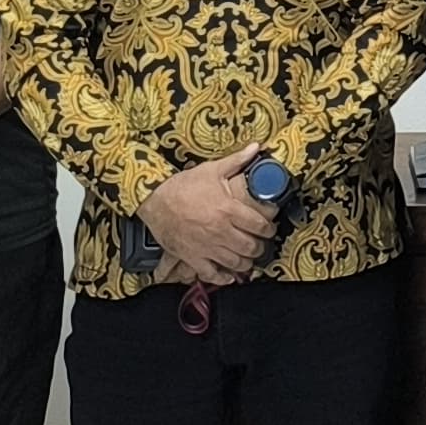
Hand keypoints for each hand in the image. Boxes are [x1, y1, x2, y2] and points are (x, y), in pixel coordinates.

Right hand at [138, 147, 276, 286]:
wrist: (155, 200)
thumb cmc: (184, 185)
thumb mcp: (212, 170)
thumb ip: (237, 161)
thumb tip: (258, 147)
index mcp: (228, 210)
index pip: (259, 225)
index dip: (269, 228)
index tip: (270, 228)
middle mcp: (220, 231)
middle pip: (250, 247)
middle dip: (260, 247)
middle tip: (261, 243)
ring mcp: (207, 247)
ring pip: (235, 263)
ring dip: (246, 262)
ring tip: (248, 258)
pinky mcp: (193, 257)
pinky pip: (212, 273)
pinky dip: (223, 277)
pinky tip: (230, 275)